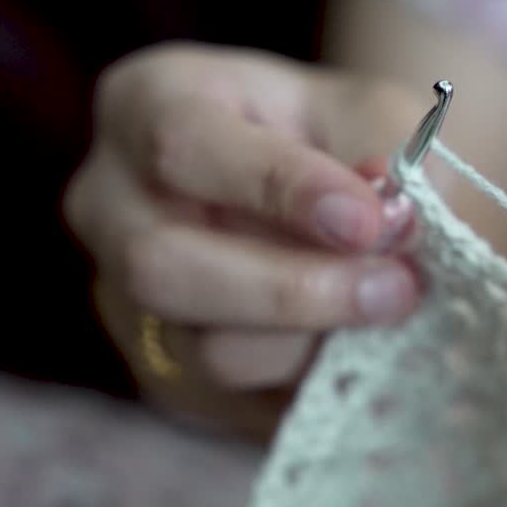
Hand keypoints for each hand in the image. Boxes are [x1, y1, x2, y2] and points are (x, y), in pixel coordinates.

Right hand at [63, 42, 426, 440]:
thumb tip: (396, 222)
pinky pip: (236, 402)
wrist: (328, 196)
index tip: (369, 220)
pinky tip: (363, 353)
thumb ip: (385, 155)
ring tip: (392, 313)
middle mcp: (109, 203)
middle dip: (293, 288)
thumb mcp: (369, 114)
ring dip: (313, 343)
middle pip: (162, 266)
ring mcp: (123, 297)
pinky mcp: (163, 372)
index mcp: (145, 103)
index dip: (279, 188)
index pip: (183, 145)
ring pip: (202, 349)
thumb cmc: (338, 139)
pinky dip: (308, 383)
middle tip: (397, 288)